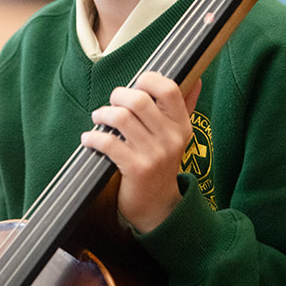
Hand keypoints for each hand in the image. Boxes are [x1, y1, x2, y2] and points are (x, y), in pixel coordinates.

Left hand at [81, 71, 201, 232]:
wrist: (157, 206)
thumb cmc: (162, 162)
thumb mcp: (177, 135)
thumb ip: (186, 106)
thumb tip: (196, 79)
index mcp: (182, 125)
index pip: (169, 89)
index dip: (148, 80)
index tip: (136, 86)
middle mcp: (171, 138)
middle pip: (139, 100)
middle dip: (118, 96)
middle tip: (111, 103)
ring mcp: (155, 155)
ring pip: (121, 118)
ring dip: (103, 114)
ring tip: (99, 118)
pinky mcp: (137, 169)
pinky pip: (109, 143)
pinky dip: (93, 138)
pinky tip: (89, 139)